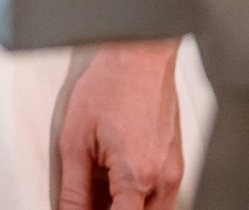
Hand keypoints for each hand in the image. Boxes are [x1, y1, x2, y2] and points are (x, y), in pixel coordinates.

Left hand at [53, 41, 183, 209]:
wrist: (140, 54)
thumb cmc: (113, 83)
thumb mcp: (76, 141)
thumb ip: (73, 189)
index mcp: (137, 176)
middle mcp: (163, 178)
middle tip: (89, 200)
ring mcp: (174, 170)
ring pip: (154, 209)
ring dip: (127, 204)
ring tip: (100, 187)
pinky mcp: (175, 160)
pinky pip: (159, 193)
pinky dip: (138, 193)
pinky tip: (115, 177)